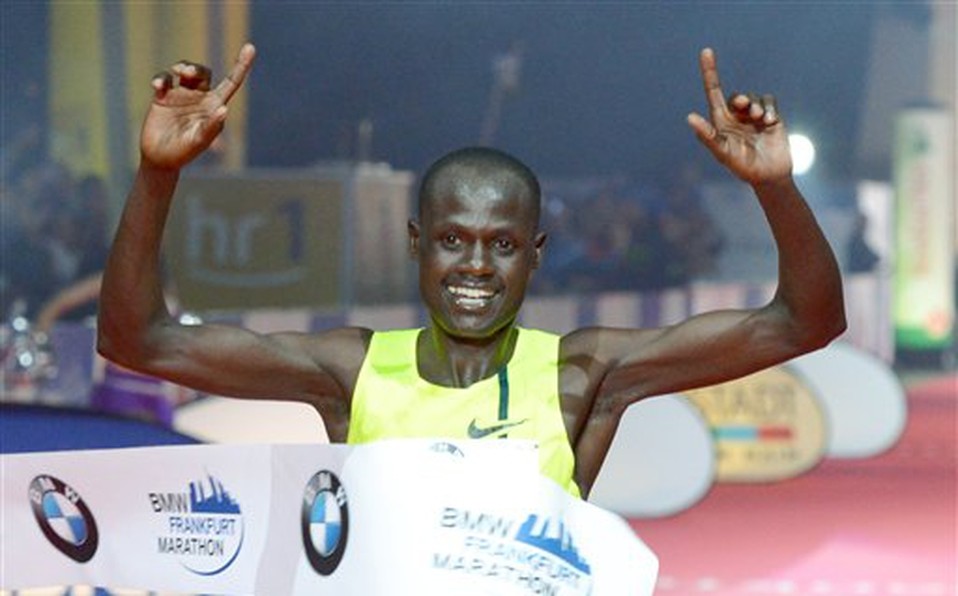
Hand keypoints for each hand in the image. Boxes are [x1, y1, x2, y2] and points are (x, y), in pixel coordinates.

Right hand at [140, 43, 255, 169]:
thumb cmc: (185, 152)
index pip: (231, 82)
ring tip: (178, 73)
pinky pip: (164, 79)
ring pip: (185, 71)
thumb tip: (223, 109)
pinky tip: (158, 85)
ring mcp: (181, 96)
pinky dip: (161, 78)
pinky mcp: (163, 96)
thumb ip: (212, 126)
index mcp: (214, 106)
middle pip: (204, 73)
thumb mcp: (199, 140)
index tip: (250, 48)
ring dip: (183, 67)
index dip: (241, 65)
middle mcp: (200, 98)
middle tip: (185, 73)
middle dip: (196, 69)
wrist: (160, 159)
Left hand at [687, 48, 792, 184]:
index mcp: (720, 121)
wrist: (769, 176)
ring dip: (757, 106)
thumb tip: (689, 117)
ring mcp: (754, 115)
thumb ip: (707, 135)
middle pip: (737, 95)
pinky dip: (770, 108)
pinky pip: (770, 100)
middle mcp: (736, 116)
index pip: (713, 91)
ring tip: (760, 121)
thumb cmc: (742, 167)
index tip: (706, 51)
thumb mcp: (722, 152)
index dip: (709, 71)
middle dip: (741, 99)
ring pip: (755, 97)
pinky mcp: (772, 116)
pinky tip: (770, 123)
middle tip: (744, 108)